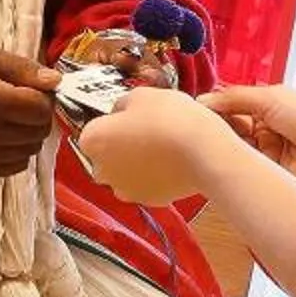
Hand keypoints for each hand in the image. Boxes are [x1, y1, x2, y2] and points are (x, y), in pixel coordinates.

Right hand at [0, 42, 58, 178]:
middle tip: (22, 102)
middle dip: (38, 116)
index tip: (32, 89)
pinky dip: (15, 152)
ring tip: (9, 118)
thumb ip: (24, 69)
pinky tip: (1, 135)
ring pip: (29, 151)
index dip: (44, 97)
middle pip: (38, 132)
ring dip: (28, 134)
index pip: (40, 109)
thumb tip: (56, 83)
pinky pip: (14, 166)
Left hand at [77, 86, 233, 205]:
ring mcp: (124, 189)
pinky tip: (172, 160)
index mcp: (92, 140)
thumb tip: (121, 112)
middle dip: (121, 144)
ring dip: (137, 162)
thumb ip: (122, 104)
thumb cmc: (170, 119)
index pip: (92, 129)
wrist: (203, 151)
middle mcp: (101, 169)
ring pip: (125, 172)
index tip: (128, 115)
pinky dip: (155, 175)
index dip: (112, 120)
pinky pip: (146, 185)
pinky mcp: (148, 201)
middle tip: (146, 128)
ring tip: (162, 144)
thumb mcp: (141, 94)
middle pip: (105, 155)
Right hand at [202, 84, 295, 208]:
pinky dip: (235, 165)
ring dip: (225, 146)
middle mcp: (266, 129)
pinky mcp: (268, 175)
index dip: (215, 109)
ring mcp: (267, 154)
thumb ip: (234, 98)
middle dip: (217, 128)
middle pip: (230, 129)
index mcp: (269, 106)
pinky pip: (244, 170)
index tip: (194, 112)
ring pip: (235, 149)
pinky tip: (222, 160)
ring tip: (210, 143)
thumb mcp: (270, 98)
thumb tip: (203, 100)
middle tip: (198, 128)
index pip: (232, 106)